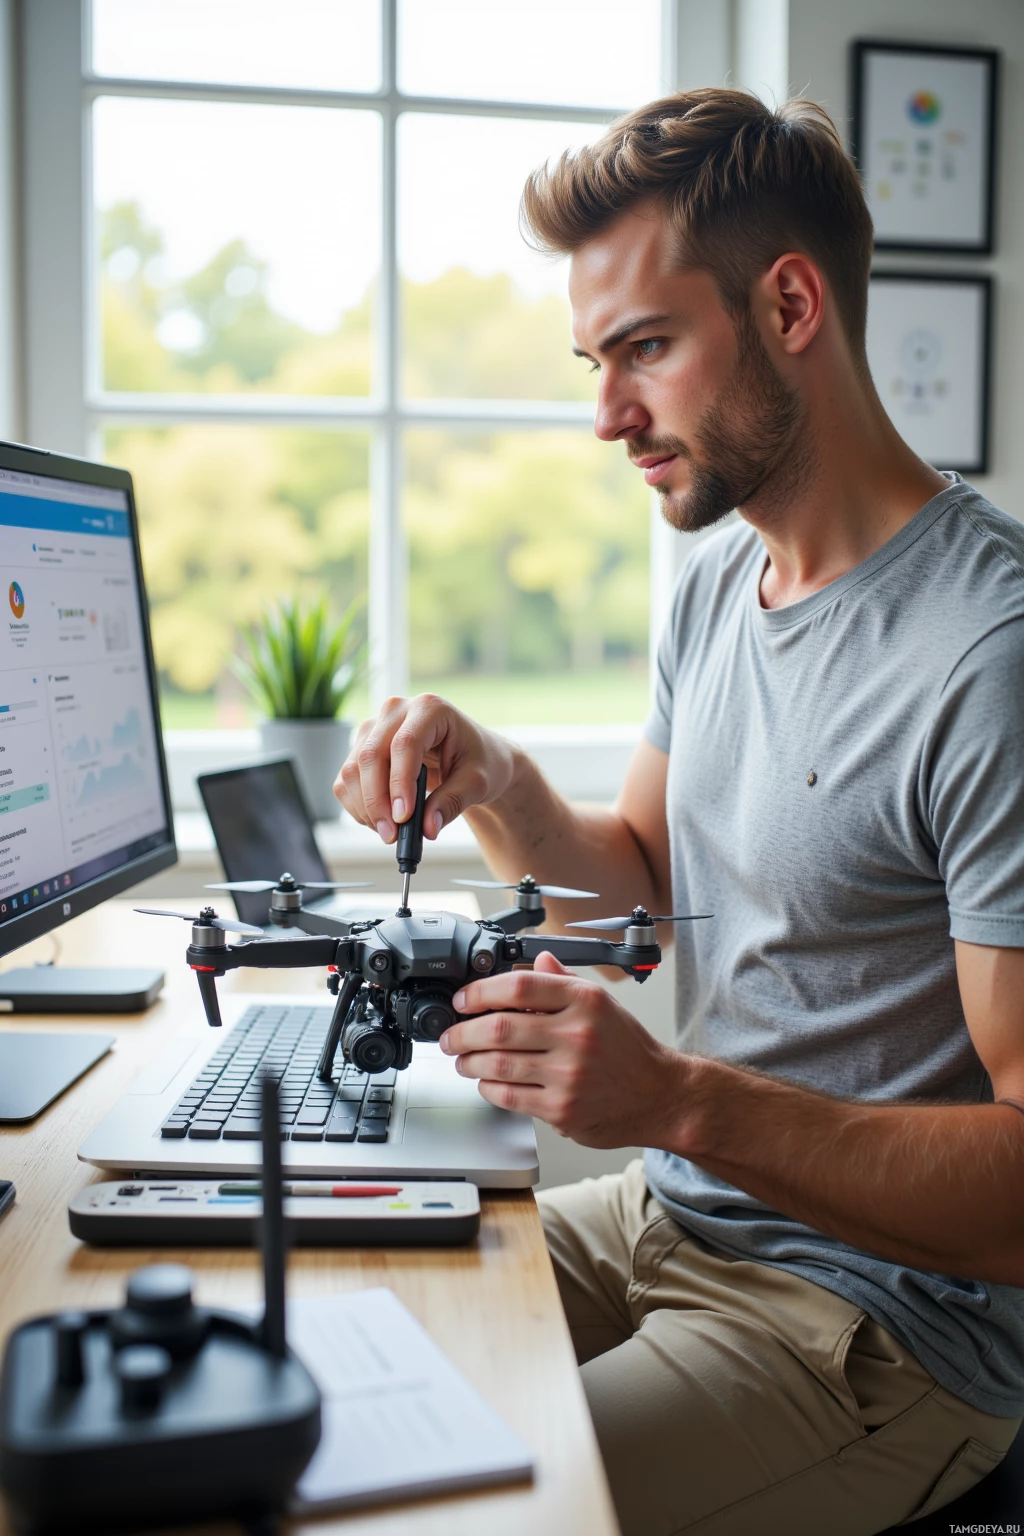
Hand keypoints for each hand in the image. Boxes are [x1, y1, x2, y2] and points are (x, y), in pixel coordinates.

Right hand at [333, 693, 517, 842]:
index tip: (403, 817)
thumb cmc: (480, 762)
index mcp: (430, 708)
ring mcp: (375, 727)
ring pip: (353, 769)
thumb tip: (427, 828)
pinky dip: (358, 805)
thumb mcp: (477, 783)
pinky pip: (347, 779)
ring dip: (366, 807)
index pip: (405, 744)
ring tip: (391, 832)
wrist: (473, 758)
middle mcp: (397, 710)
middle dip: (377, 801)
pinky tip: (380, 821)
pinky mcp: (362, 746)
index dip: (400, 783)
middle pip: (371, 755)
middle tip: (392, 835)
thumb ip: (452, 802)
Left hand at [439, 952, 687, 1147]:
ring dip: (470, 1062)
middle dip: (463, 1031)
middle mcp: (577, 1034)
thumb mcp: (603, 1005)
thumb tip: (538, 960)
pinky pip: (509, 1095)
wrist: (661, 1095)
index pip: (519, 984)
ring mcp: (569, 1074)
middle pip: (500, 1026)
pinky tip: (486, 1081)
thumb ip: (565, 983)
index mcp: (585, 1001)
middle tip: (451, 1035)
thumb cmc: (629, 1050)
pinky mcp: (562, 1108)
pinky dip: (489, 1087)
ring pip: (498, 1063)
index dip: (480, 991)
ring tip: (463, 1059)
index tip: (463, 1000)